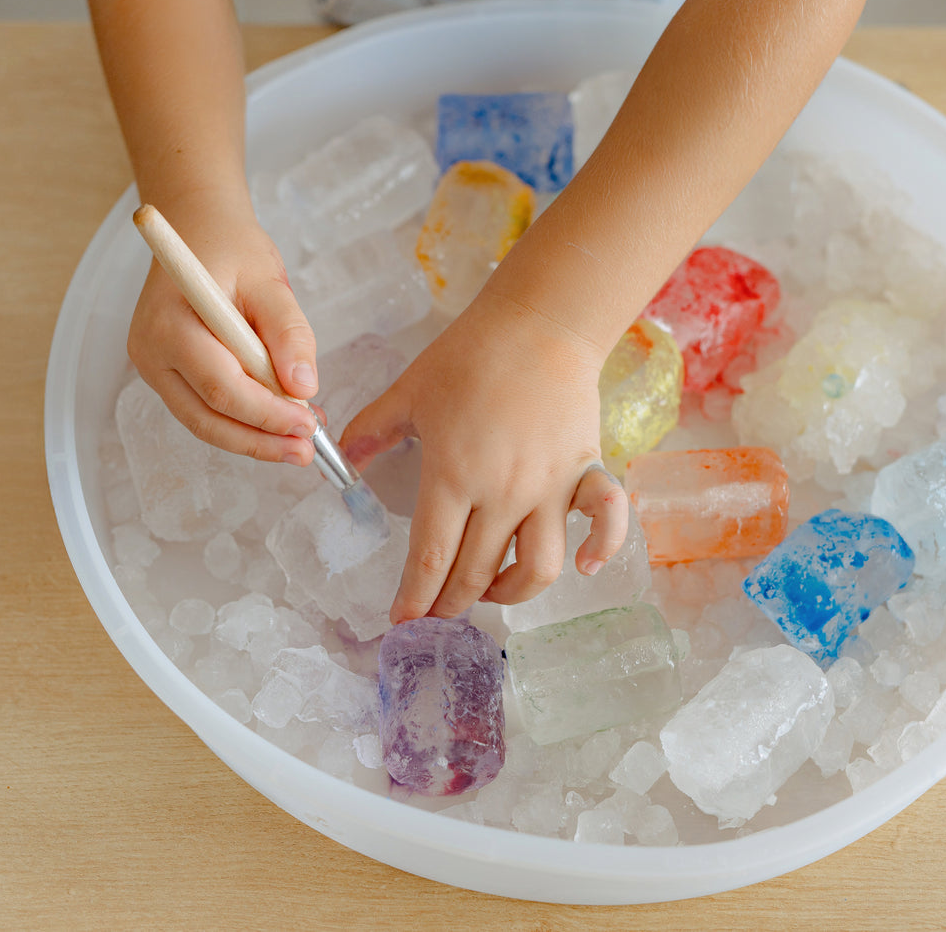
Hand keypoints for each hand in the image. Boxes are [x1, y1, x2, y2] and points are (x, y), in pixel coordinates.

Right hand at [127, 186, 319, 464]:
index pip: (220, 387)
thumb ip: (288, 332)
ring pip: (203, 421)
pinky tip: (278, 423)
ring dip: (253, 438)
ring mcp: (152, 367)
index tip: (308, 425)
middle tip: (305, 451)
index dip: (266, 414)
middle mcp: (150, 352)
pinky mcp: (165, 375)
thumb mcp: (269, 281)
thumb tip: (303, 388)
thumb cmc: (231, 248)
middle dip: (259, 440)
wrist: (199, 229)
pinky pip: (203, 409)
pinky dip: (241, 421)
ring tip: (298, 444)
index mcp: (169, 324)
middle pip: (206, 417)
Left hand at [340, 290, 630, 622]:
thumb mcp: (408, 391)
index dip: (413, 599)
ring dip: (509, 594)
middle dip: (449, 605)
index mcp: (453, 476)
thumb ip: (371, 431)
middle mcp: (502, 493)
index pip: (429, 559)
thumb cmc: (470, 354)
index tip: (401, 621)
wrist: (539, 323)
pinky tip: (585, 566)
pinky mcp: (584, 473)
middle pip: (475, 574)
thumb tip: (340, 461)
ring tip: (489, 590)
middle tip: (435, 612)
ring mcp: (548, 488)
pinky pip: (604, 521)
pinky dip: (602, 548)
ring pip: (536, 569)